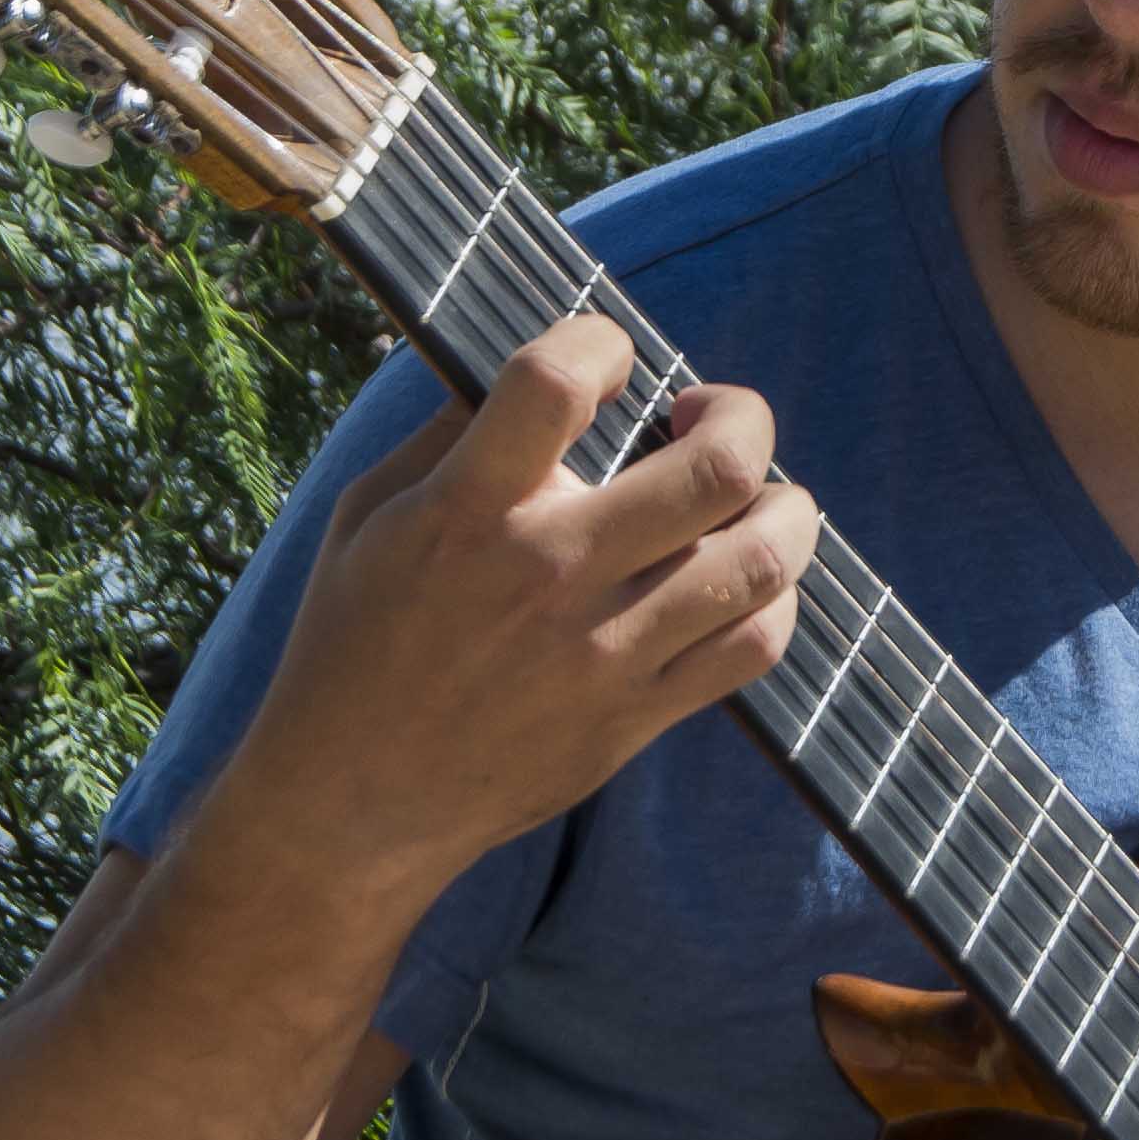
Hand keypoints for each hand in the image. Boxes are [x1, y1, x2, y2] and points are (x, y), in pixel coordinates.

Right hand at [226, 319, 821, 902]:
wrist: (353, 800)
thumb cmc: (355, 639)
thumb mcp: (369, 516)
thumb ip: (454, 436)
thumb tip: (542, 369)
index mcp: (466, 511)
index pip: (557, 381)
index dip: (601, 339)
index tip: (609, 356)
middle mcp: (548, 574)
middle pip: (716, 469)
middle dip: (742, 415)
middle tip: (715, 415)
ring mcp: (603, 651)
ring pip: (762, 560)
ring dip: (786, 507)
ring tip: (759, 495)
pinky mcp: (635, 716)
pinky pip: (754, 646)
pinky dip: (774, 597)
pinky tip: (745, 577)